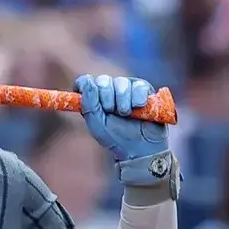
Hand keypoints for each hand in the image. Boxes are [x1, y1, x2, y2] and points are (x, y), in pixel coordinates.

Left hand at [75, 73, 175, 188]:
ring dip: (123, 100)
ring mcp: (127, 88)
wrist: (140, 148)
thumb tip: (89, 82)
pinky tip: (139, 107)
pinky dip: (137, 97)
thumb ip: (88, 103)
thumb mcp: (97, 123)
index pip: (85, 81)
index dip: (88, 89)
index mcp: (94, 98)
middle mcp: (109, 90)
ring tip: (127, 114)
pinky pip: (138, 85)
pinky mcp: (143, 89)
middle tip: (114, 112)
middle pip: (103, 80)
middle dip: (107, 98)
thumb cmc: (116, 137)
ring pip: (121, 82)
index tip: (94, 103)